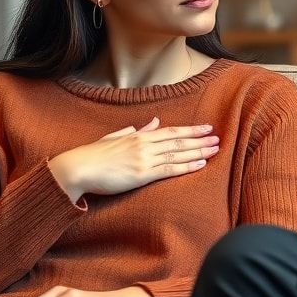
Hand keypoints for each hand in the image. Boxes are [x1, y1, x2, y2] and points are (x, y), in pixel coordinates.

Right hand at [48, 117, 219, 202]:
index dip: (191, 129)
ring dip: (198, 151)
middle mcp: (144, 144)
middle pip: (178, 140)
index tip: (206, 128)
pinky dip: (187, 166)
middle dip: (200, 139)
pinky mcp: (142, 174)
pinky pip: (169, 169)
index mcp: (138, 135)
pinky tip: (200, 164)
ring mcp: (144, 159)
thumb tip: (153, 122)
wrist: (78, 168)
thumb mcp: (115, 137)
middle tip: (218, 138)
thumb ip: (136, 130)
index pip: (171, 131)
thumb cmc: (93, 155)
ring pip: (178, 153)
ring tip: (215, 150)